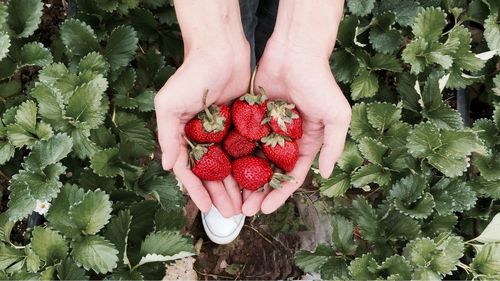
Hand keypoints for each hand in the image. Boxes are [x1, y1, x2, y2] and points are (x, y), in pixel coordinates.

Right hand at [155, 46, 249, 216]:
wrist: (220, 49)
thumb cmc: (191, 76)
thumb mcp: (169, 105)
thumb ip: (167, 135)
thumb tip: (168, 167)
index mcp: (185, 135)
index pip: (190, 171)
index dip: (197, 191)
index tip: (206, 209)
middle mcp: (205, 137)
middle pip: (213, 173)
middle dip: (220, 194)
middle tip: (232, 213)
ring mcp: (225, 131)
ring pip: (232, 165)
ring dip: (237, 185)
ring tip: (245, 204)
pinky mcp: (244, 123)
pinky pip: (248, 149)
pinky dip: (251, 166)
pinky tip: (259, 181)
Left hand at [241, 39, 351, 214]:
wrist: (295, 51)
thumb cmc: (319, 83)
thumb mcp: (336, 116)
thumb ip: (333, 146)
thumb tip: (327, 174)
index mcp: (305, 143)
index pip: (291, 176)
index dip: (279, 194)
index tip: (265, 209)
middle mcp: (285, 139)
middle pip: (269, 173)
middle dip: (258, 192)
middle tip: (244, 209)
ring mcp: (266, 129)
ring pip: (252, 159)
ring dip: (243, 178)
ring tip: (231, 195)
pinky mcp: (250, 116)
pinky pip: (240, 138)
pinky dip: (233, 154)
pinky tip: (221, 168)